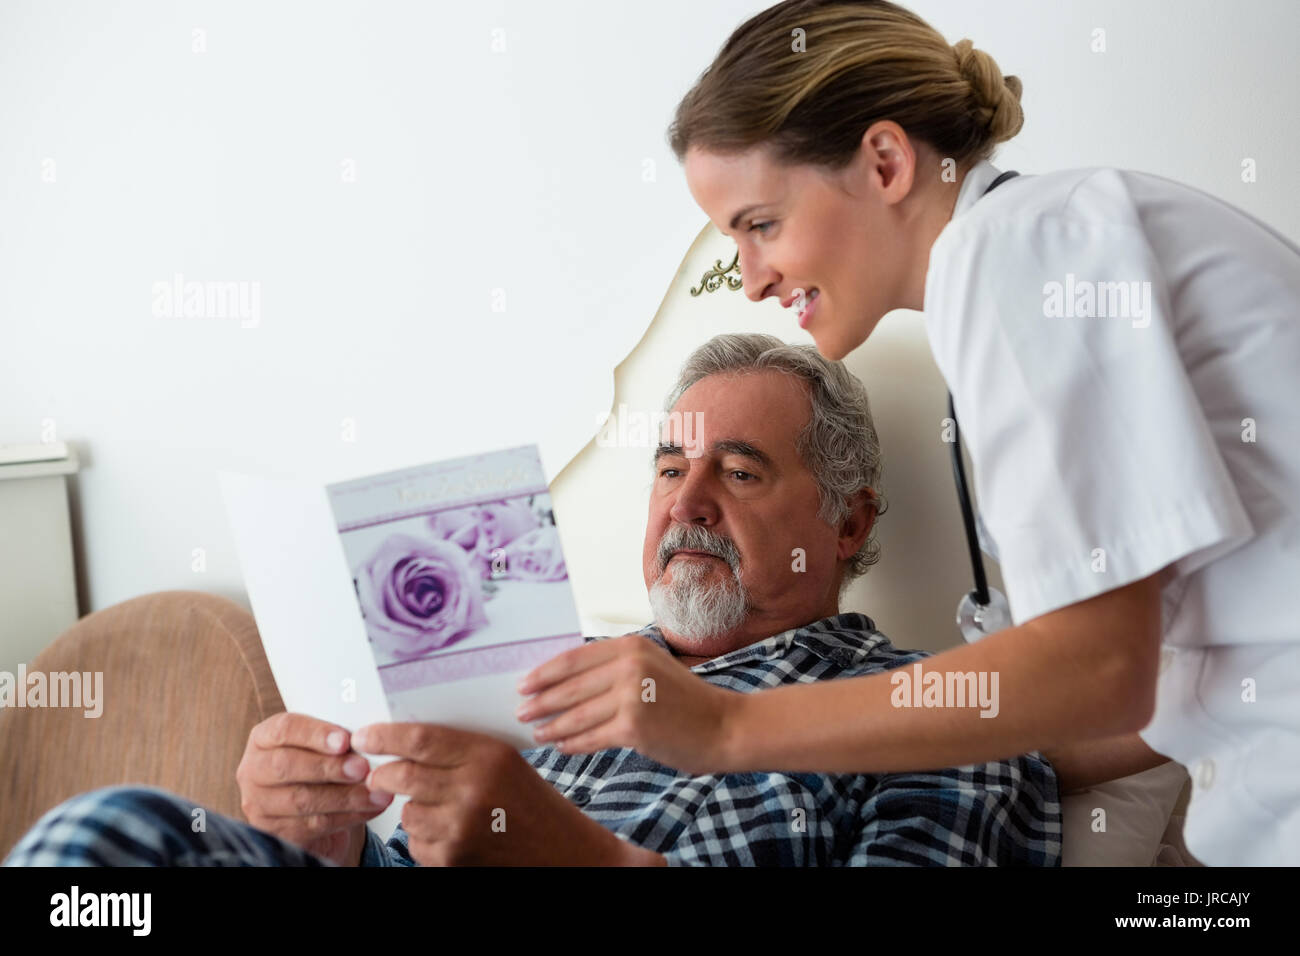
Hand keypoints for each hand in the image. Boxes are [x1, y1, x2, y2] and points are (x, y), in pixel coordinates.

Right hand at [236, 713, 393, 865]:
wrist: (308, 809)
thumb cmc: (316, 767)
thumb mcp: (319, 746)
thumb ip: (335, 738)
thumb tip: (366, 738)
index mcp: (263, 739)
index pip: (284, 729)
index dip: (315, 734)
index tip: (345, 739)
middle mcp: (254, 770)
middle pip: (286, 766)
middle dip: (329, 766)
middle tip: (362, 767)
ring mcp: (259, 804)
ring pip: (302, 800)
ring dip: (344, 796)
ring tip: (374, 790)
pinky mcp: (274, 832)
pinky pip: (314, 824)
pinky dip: (348, 816)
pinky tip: (370, 806)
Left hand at [352, 722, 662, 865]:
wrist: (564, 853)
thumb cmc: (532, 802)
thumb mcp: (504, 761)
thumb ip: (460, 750)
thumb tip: (402, 741)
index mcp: (488, 755)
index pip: (421, 740)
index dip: (385, 736)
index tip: (365, 735)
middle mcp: (472, 789)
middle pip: (402, 775)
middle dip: (383, 775)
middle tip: (379, 775)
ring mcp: (461, 828)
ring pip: (407, 813)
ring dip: (413, 812)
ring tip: (446, 812)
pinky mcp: (454, 858)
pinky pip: (417, 844)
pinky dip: (426, 840)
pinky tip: (455, 836)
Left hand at [514, 633, 745, 773]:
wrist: (724, 726)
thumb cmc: (686, 701)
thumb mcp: (652, 667)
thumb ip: (616, 668)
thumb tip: (566, 683)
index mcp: (631, 646)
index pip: (575, 658)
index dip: (545, 672)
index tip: (524, 683)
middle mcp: (629, 666)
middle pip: (570, 686)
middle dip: (541, 701)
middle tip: (520, 711)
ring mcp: (631, 696)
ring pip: (576, 714)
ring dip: (552, 725)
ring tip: (536, 733)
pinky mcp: (633, 726)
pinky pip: (591, 737)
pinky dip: (573, 743)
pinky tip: (562, 746)